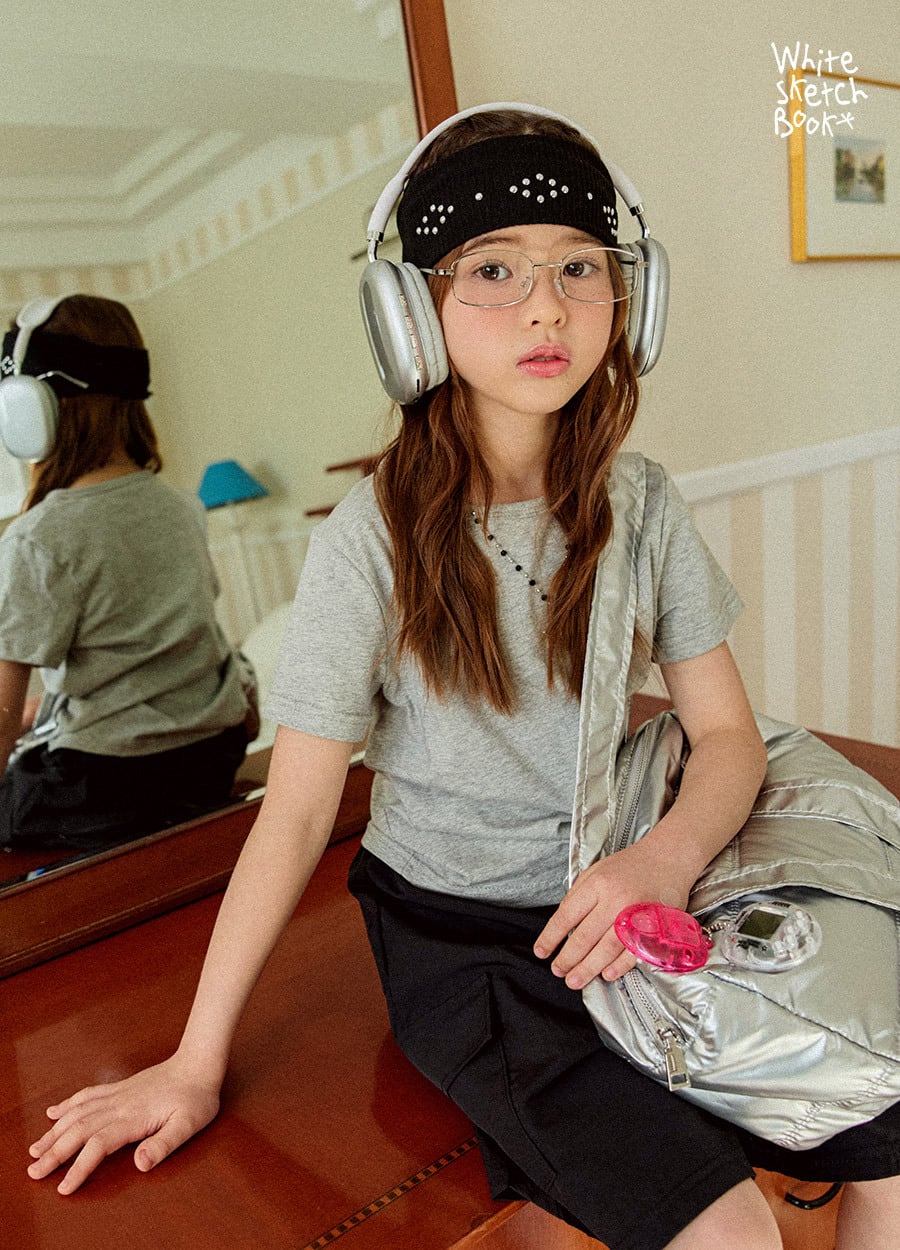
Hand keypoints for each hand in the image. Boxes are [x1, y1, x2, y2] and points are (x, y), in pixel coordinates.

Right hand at [27, 1056, 220, 1194]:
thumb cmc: (196, 1098)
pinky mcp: (120, 1088)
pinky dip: (67, 1105)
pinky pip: (88, 1095)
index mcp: (133, 1117)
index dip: (79, 1167)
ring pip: (78, 1113)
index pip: (98, 1145)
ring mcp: (118, 1094)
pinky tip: (53, 1112)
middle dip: (54, 1152)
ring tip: (34, 1149)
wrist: (198, 1064)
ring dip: (54, 1131)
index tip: (63, 1188)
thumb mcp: (189, 1125)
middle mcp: (119, 1105)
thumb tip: (139, 1164)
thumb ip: (164, 1144)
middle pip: (79, 1129)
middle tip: (33, 1172)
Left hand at [533, 841, 692, 987]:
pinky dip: (618, 966)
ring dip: (588, 968)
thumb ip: (578, 895)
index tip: (542, 951)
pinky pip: (633, 953)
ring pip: (607, 949)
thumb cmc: (631, 866)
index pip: (567, 915)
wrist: (669, 858)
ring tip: (574, 980)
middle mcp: (616, 900)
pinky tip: (605, 974)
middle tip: (558, 971)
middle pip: (585, 936)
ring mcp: (637, 915)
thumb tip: (562, 926)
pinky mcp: (654, 927)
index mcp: (598, 883)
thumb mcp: (596, 870)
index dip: (551, 937)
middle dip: (568, 958)